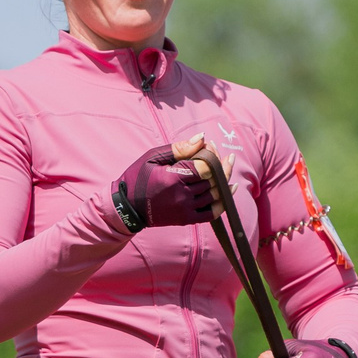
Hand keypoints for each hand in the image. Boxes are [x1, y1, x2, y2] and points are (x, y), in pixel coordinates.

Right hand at [113, 136, 231, 229]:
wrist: (127, 207)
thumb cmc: (138, 177)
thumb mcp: (153, 157)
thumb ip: (178, 148)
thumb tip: (202, 138)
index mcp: (172, 179)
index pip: (204, 167)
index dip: (212, 155)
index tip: (211, 146)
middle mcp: (181, 196)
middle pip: (212, 180)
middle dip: (219, 165)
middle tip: (220, 154)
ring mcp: (185, 209)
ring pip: (215, 194)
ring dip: (223, 180)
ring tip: (226, 166)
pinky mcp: (187, 219)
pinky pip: (212, 213)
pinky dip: (223, 201)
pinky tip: (230, 188)